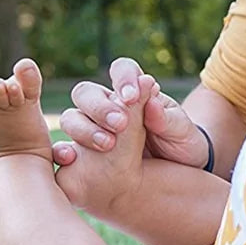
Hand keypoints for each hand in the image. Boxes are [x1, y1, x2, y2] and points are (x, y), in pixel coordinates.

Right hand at [52, 57, 210, 168]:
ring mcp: (94, 130)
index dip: (123, 79)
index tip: (132, 97)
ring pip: (72, 117)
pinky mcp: (84, 156)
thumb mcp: (184, 132)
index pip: (121, 70)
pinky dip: (61, 152)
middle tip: (120, 124)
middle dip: (100, 107)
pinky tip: (69, 159)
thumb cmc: (182, 145)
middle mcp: (109, 107)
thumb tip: (150, 99)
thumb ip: (168, 118)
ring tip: (107, 144)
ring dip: (84, 128)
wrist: (182, 174)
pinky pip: (63, 150)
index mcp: (135, 93)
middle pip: (87, 92)